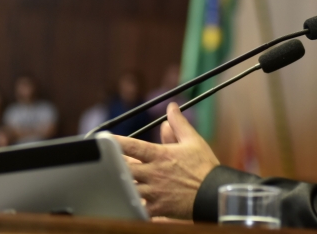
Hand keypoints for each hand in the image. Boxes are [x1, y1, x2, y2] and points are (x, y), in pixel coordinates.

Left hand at [116, 102, 219, 218]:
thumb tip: (171, 107)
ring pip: (126, 188)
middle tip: (105, 163)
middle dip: (112, 166)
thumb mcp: (193, 140)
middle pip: (122, 169)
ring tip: (110, 182)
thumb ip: (179, 123)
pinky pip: (136, 209)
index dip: (114, 142)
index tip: (101, 139)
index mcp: (160, 155)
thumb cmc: (204, 166)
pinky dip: (128, 206)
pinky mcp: (156, 208)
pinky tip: (122, 203)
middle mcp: (153, 173)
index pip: (132, 146)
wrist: (214, 193)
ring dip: (119, 184)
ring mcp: (153, 192)